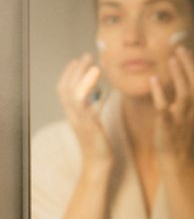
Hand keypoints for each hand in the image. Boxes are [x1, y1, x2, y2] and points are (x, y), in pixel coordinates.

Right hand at [57, 53, 111, 169]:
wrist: (98, 163)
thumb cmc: (99, 144)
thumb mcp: (94, 123)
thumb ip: (93, 108)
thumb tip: (99, 93)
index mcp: (72, 114)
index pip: (64, 88)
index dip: (68, 73)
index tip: (76, 60)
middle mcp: (72, 115)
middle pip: (67, 87)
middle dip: (75, 70)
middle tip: (87, 56)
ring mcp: (79, 120)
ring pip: (74, 94)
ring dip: (83, 78)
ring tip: (94, 65)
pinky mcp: (89, 126)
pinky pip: (87, 106)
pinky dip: (93, 93)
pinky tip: (103, 84)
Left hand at [149, 46, 193, 164]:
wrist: (177, 160)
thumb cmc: (184, 137)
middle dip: (191, 66)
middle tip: (181, 49)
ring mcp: (182, 120)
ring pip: (185, 94)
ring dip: (179, 75)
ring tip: (172, 59)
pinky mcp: (167, 126)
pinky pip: (163, 107)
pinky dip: (159, 93)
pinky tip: (153, 79)